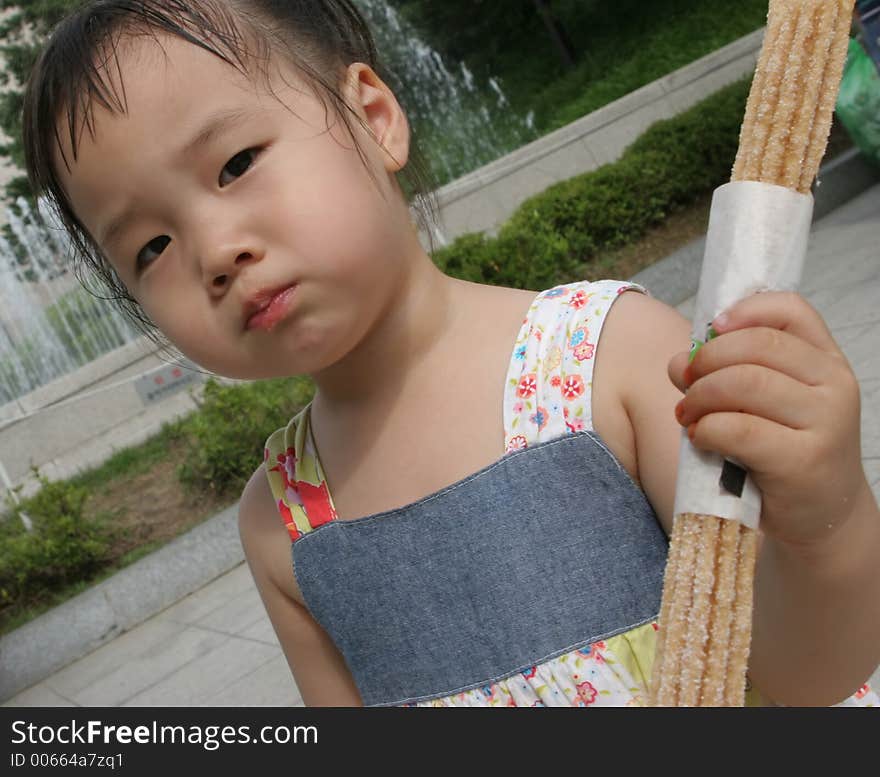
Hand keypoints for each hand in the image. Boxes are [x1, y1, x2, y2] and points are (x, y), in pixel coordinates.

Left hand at [667, 291, 868, 550]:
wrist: (822, 515)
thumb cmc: (785, 451)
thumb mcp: (768, 404)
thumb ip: (732, 372)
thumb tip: (679, 361)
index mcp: (827, 361)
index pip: (792, 311)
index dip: (746, 310)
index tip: (712, 328)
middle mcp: (834, 385)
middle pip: (757, 346)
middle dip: (707, 360)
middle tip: (684, 383)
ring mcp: (825, 422)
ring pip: (745, 383)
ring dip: (700, 396)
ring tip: (687, 415)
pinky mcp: (804, 460)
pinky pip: (739, 429)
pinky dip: (707, 429)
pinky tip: (700, 438)